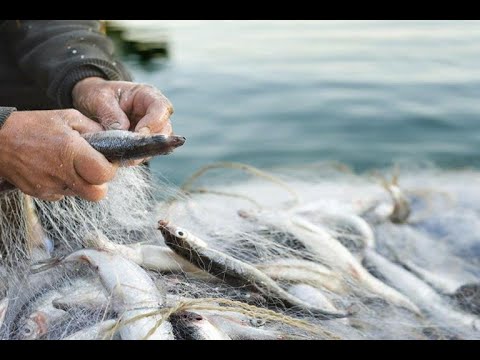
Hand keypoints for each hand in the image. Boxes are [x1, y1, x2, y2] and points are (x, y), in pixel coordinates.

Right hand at [0, 109, 117, 201]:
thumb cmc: (32, 125)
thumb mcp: (67, 117)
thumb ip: (93, 128)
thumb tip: (111, 139)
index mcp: (71, 151)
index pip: (104, 174)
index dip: (110, 169)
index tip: (106, 161)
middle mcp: (62, 172)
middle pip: (97, 194)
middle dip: (100, 183)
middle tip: (94, 169)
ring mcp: (50, 186)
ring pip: (80, 194)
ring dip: (82, 183)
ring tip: (71, 165)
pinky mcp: (40, 193)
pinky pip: (62, 194)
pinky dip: (65, 184)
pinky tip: (56, 169)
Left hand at [72, 77, 173, 164]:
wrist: (89, 103)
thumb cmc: (97, 94)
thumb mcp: (99, 98)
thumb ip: (111, 114)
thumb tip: (121, 132)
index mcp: (147, 95)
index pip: (161, 108)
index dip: (153, 123)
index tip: (138, 135)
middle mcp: (153, 113)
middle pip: (165, 130)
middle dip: (151, 142)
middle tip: (133, 152)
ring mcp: (150, 130)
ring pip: (158, 145)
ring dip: (143, 153)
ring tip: (125, 157)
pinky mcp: (142, 144)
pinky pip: (145, 154)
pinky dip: (135, 158)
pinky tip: (122, 159)